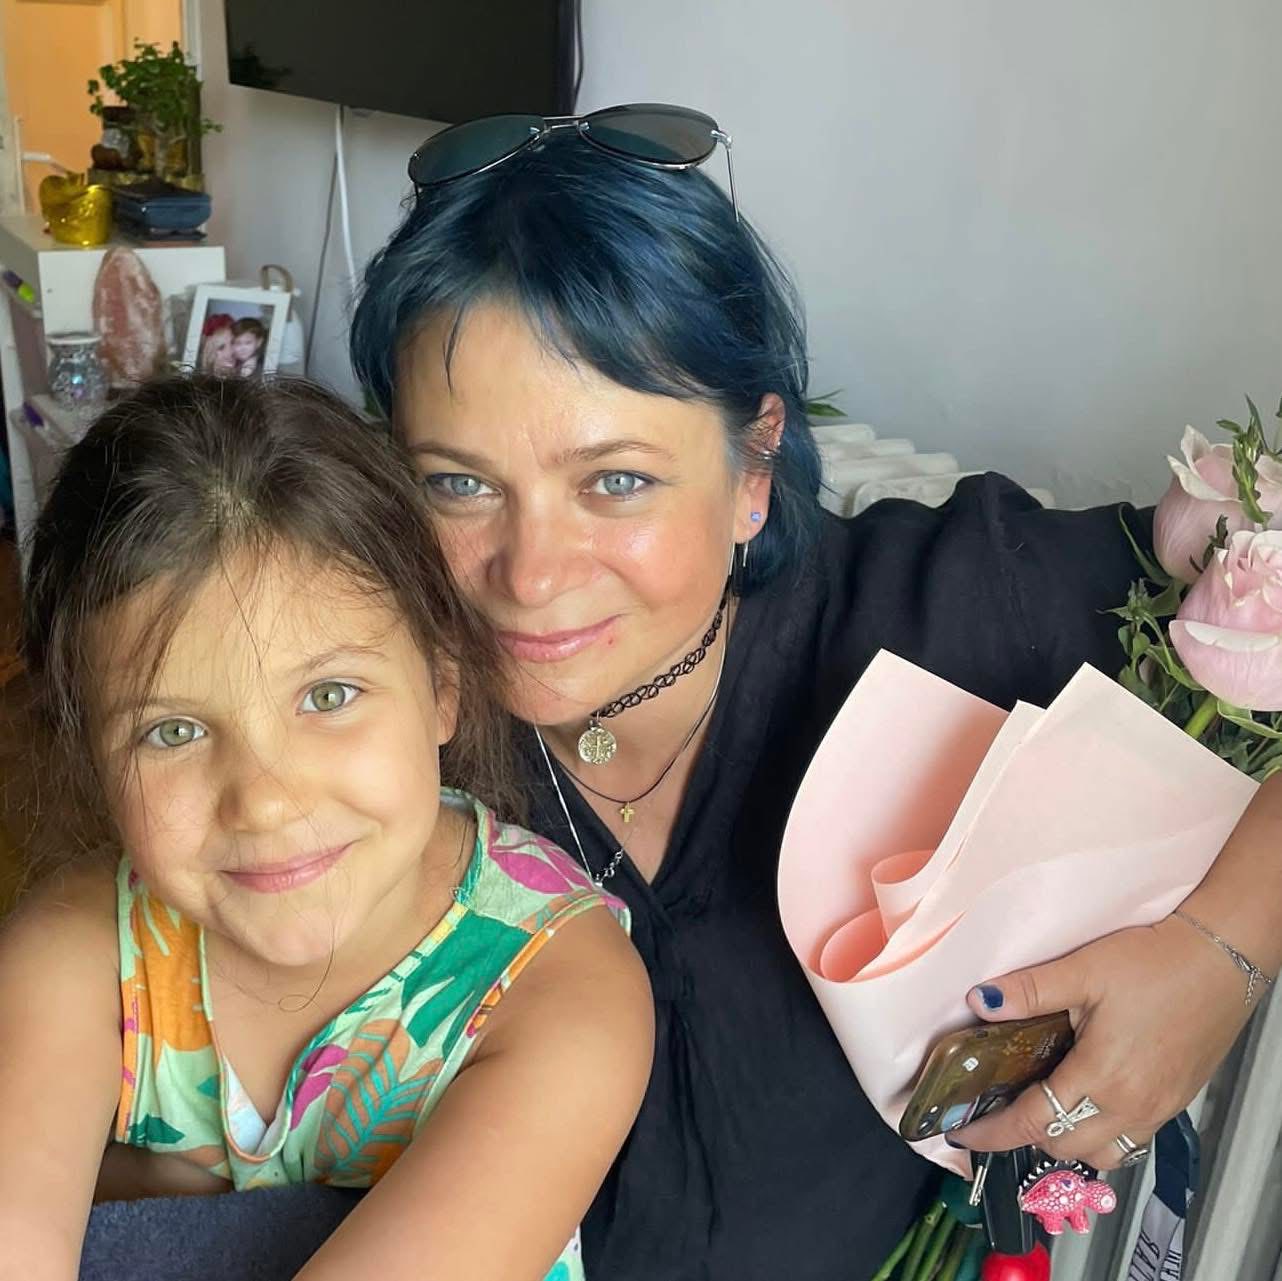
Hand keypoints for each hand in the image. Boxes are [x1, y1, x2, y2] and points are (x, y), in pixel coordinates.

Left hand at [949, 914, 1250, 1168]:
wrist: (1220, 960)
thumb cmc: (1154, 963)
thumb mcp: (1082, 970)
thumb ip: (1028, 991)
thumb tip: (980, 1001)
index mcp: (1101, 1077)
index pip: (1033, 1123)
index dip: (993, 1133)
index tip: (963, 1135)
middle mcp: (1131, 1106)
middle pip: (1063, 1146)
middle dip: (1024, 1135)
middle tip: (997, 1109)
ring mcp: (1157, 1110)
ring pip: (1102, 1154)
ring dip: (1066, 1141)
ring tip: (1042, 1108)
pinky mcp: (1175, 1103)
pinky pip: (1131, 1143)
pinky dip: (1101, 1136)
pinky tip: (1088, 1103)